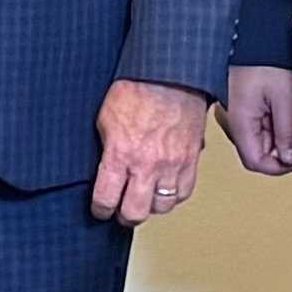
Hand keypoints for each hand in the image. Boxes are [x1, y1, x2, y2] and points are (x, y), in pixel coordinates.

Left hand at [90, 79, 209, 225]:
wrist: (170, 75)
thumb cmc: (137, 89)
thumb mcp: (105, 119)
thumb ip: (106, 149)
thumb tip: (103, 168)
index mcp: (120, 154)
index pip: (106, 199)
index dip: (100, 210)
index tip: (100, 210)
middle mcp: (147, 164)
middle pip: (135, 212)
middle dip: (124, 216)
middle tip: (121, 211)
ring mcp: (172, 164)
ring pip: (162, 206)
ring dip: (150, 206)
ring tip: (143, 199)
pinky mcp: (191, 159)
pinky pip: (184, 192)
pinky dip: (174, 196)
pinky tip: (165, 190)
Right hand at [221, 64, 291, 176]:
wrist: (251, 40)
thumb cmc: (264, 63)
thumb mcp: (285, 99)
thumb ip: (286, 133)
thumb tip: (289, 158)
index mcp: (240, 124)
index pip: (256, 163)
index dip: (279, 167)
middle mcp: (231, 124)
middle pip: (255, 156)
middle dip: (278, 153)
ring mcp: (233, 117)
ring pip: (255, 144)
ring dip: (274, 140)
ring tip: (287, 118)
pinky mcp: (237, 110)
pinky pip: (253, 130)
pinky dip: (269, 129)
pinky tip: (278, 113)